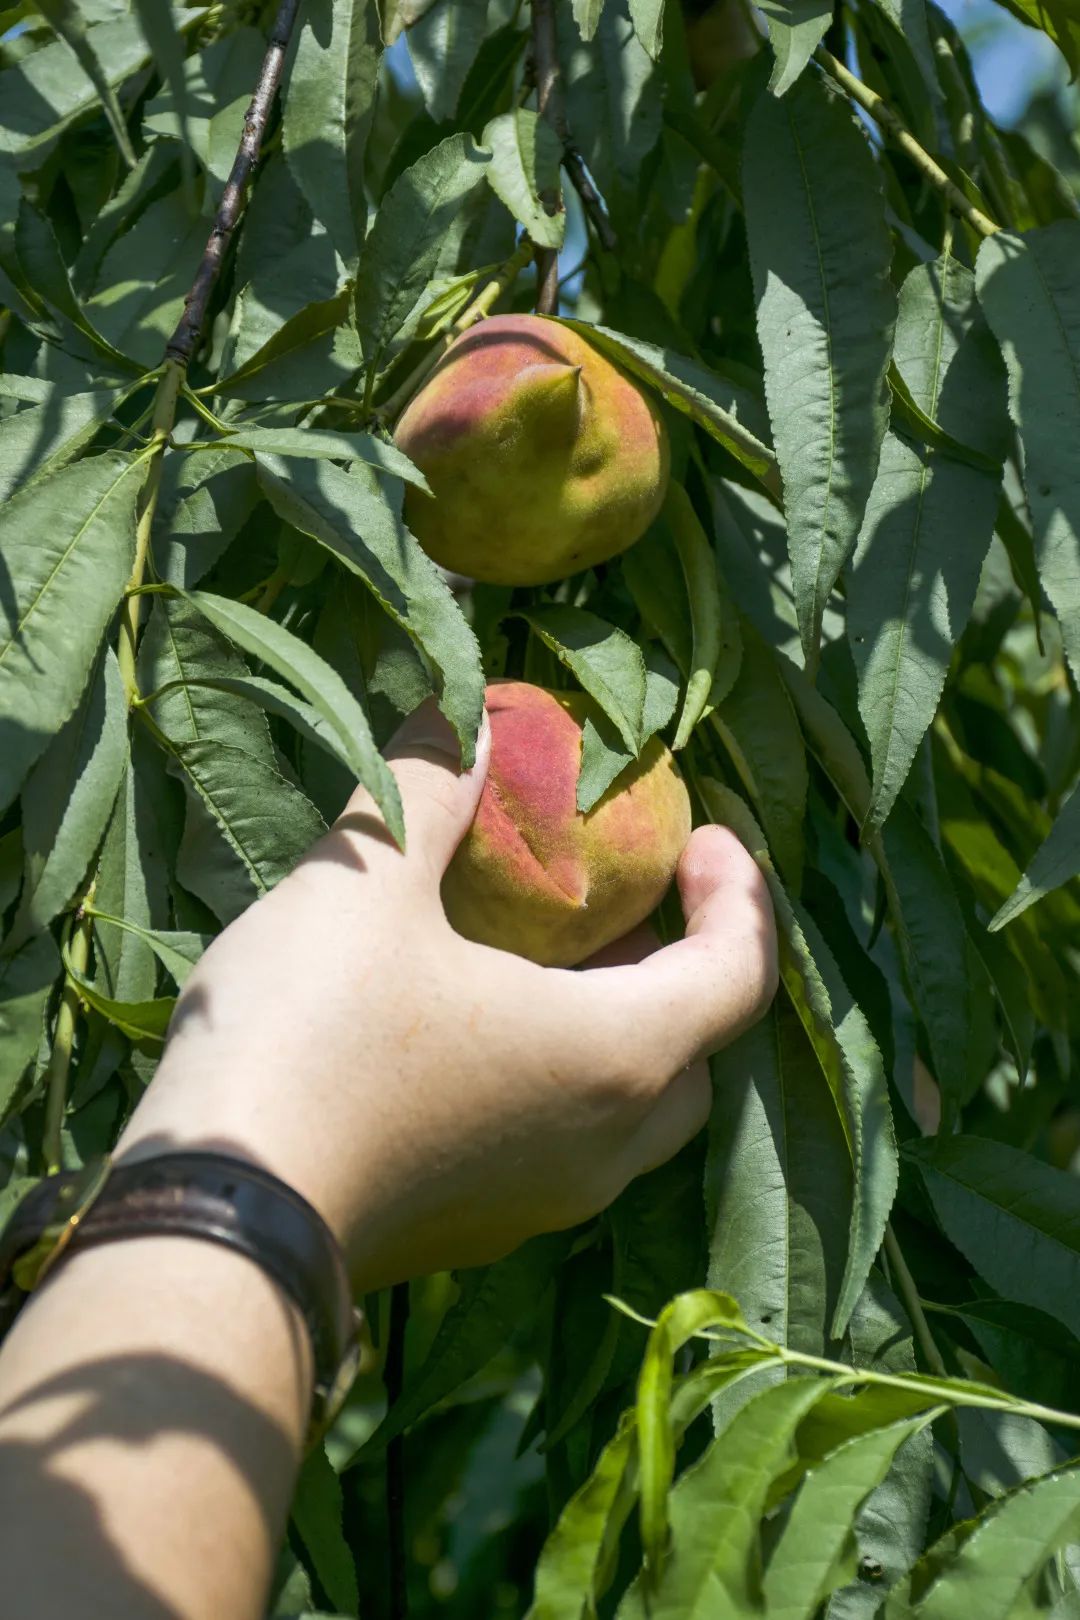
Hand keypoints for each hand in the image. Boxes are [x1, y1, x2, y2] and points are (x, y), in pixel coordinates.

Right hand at [119, 702, 777, 1286]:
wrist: (214, 1225)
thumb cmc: (311, 1036)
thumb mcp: (366, 880)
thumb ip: (430, 784)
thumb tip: (466, 717)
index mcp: (616, 1055)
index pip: (740, 972)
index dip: (739, 892)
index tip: (703, 832)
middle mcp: (604, 1147)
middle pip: (694, 1051)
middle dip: (681, 967)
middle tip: (624, 903)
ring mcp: (540, 1208)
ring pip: (628, 1112)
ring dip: (616, 1030)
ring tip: (546, 959)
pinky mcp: (473, 1237)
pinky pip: (558, 1149)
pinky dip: (555, 1083)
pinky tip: (468, 1034)